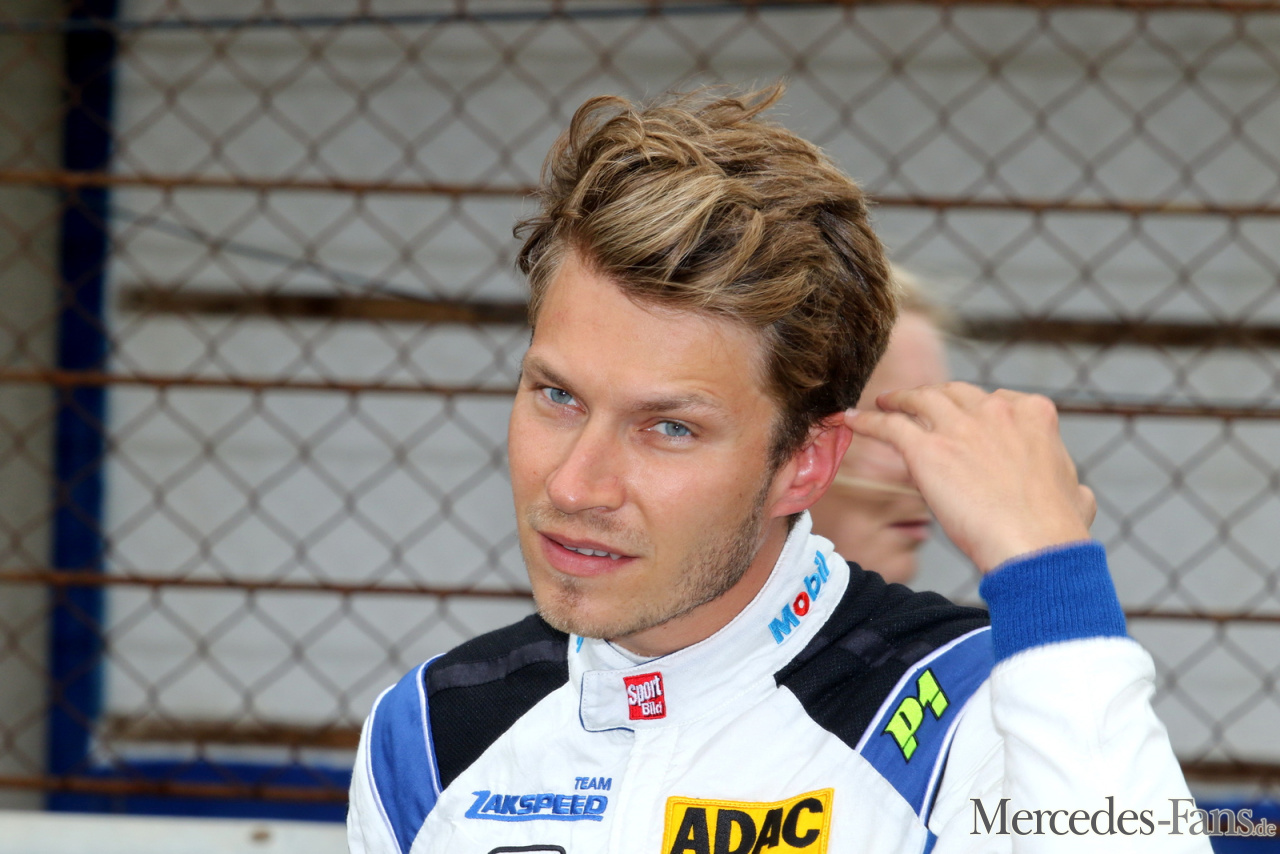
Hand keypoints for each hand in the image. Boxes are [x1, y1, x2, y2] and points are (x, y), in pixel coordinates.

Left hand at [845, 382, 1094, 573]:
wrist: (1035, 547)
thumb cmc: (1057, 531)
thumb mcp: (1077, 496)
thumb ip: (1069, 484)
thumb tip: (1075, 492)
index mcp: (1034, 414)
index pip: (995, 401)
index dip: (975, 412)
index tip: (963, 421)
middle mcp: (996, 410)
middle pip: (955, 394)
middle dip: (935, 398)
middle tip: (917, 406)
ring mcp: (960, 425)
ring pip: (919, 399)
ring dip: (899, 399)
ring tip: (884, 403)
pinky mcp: (927, 447)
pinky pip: (888, 425)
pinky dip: (867, 420)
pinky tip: (851, 420)